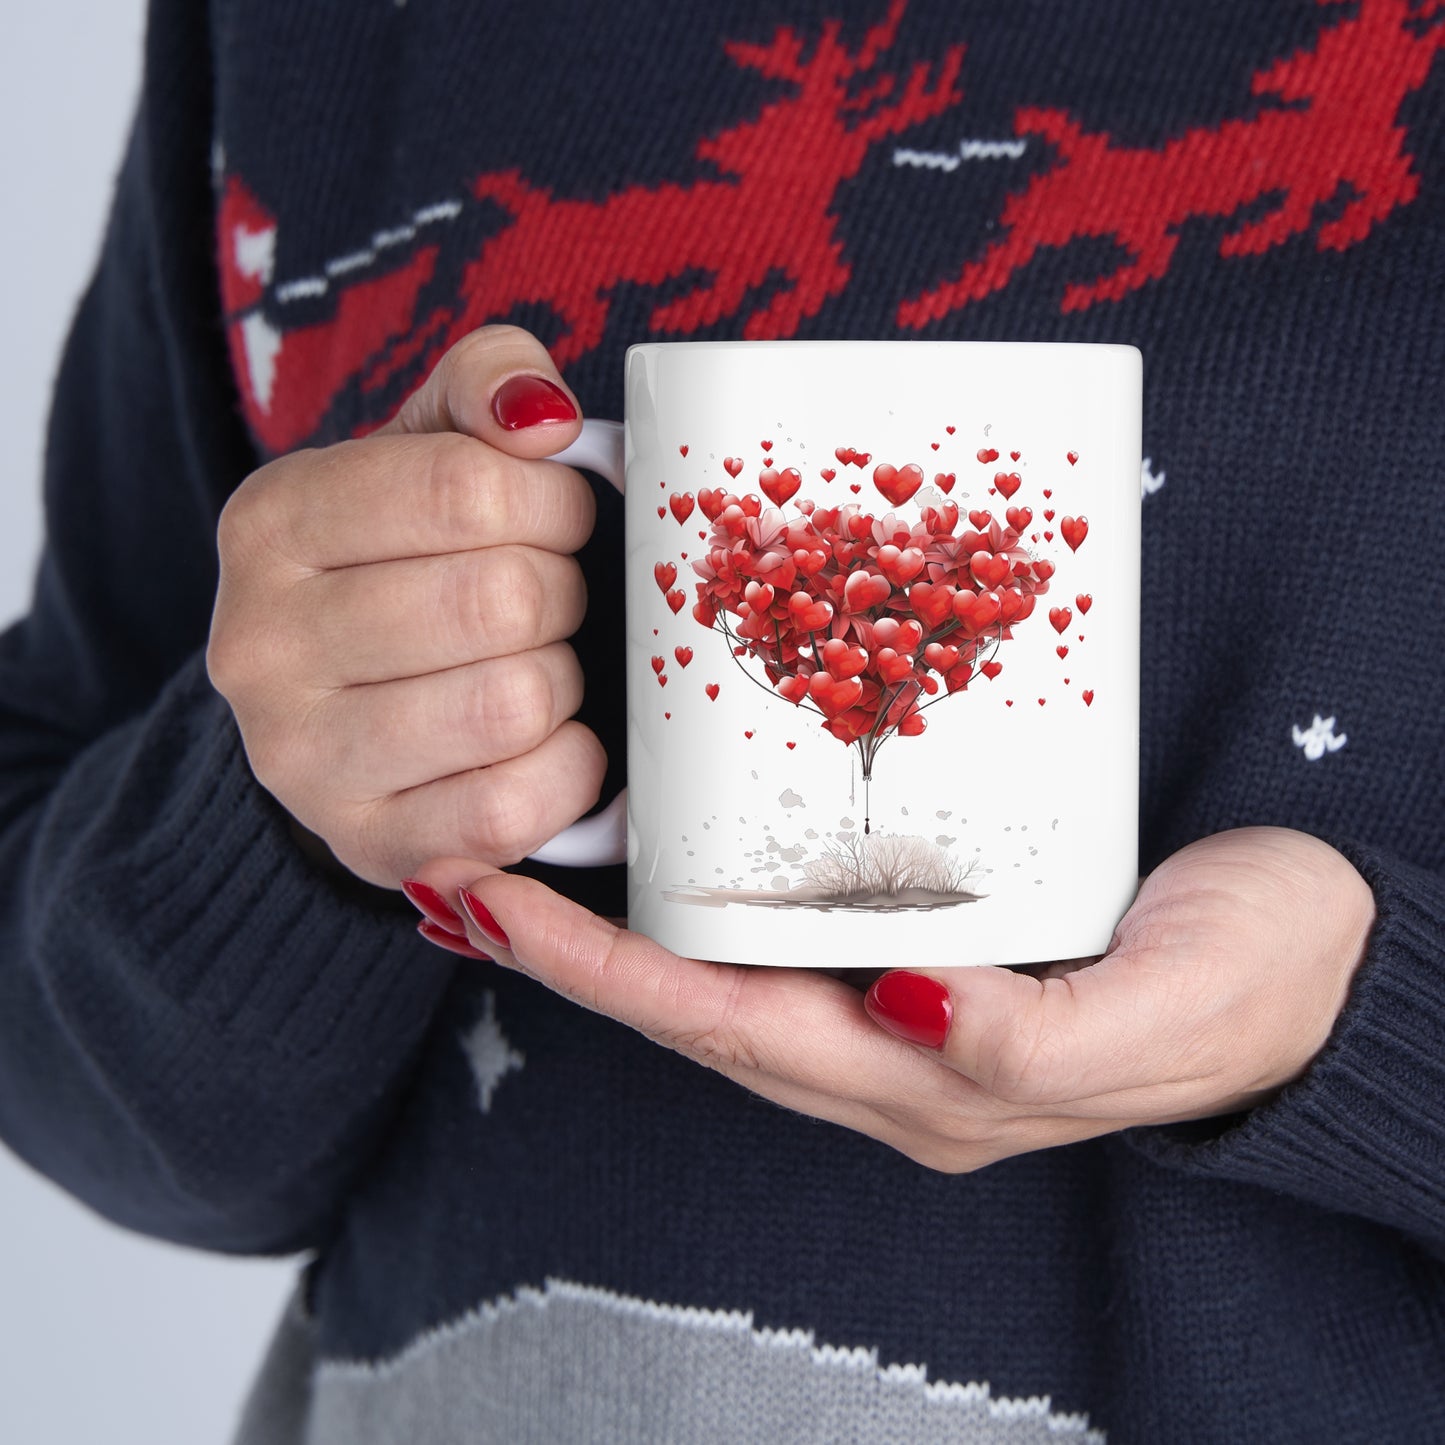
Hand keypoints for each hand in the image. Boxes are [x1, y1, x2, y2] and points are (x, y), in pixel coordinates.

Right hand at [207, 326, 604, 886]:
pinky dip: (567, 770)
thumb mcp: (427, 446)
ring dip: (562, 681)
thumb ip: (486, 384)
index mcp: (272, 522)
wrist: (343, 707)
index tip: (556, 519)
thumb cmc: (407, 562)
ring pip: (514, 703)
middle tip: (547, 600)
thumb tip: (542, 416)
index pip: (467, 489)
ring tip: (535, 667)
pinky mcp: (369, 845)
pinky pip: (514, 808)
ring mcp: (303, 760)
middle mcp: (260, 645)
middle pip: (501, 600)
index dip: (553, 503)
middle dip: (561, 593)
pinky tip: (546, 742)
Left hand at [407, 827, 1375, 1169]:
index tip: (492, 905)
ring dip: (620, 932)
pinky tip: (667, 853)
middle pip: (698, 1010)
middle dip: (572, 955)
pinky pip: (789, 931)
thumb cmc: (1257, 982)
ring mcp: (908, 1005)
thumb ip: (1033, 1038)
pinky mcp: (934, 944)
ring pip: (729, 976)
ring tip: (523, 863)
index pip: (730, 1030)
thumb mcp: (1164, 1013)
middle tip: (462, 870)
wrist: (1328, 955)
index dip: (603, 977)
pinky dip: (705, 899)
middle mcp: (897, 1053)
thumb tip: (905, 1009)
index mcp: (935, 1084)